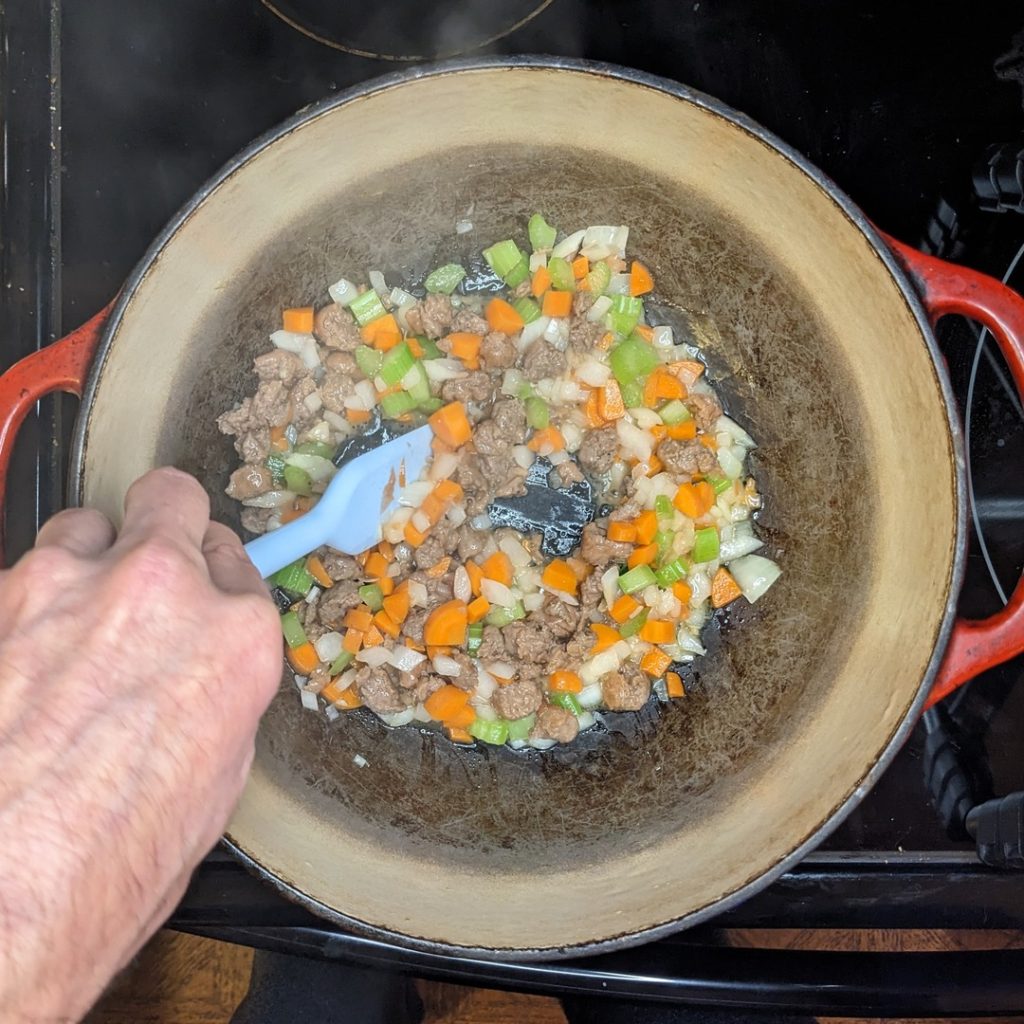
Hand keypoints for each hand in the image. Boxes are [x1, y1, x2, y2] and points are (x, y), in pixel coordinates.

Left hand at [0, 468, 281, 1021]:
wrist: (1, 896)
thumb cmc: (108, 865)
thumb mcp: (214, 781)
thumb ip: (216, 694)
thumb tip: (199, 676)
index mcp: (233, 640)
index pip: (238, 562)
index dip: (218, 578)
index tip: (204, 589)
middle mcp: (158, 591)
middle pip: (171, 500)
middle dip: (166, 524)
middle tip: (150, 563)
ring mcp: (66, 585)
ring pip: (84, 527)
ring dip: (86, 563)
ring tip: (71, 624)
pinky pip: (18, 576)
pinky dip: (26, 608)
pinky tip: (21, 665)